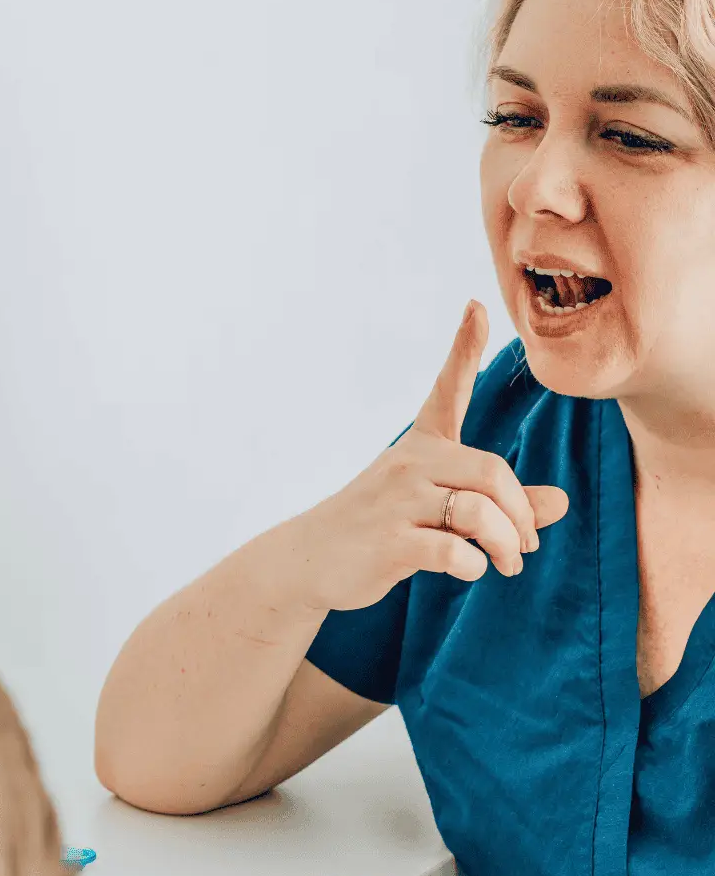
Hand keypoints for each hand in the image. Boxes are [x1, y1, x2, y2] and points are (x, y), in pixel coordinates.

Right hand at [287, 301, 568, 612]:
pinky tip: (468, 569)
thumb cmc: (381, 524)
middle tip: (524, 545)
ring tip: (506, 564)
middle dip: (521, 513)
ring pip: (479, 513)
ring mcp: (396, 502)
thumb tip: (562, 503)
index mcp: (421, 447)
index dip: (462, 348)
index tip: (475, 305)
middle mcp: (409, 465)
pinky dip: (473, 566)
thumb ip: (500, 504)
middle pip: (491, 472)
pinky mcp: (389, 542)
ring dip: (506, 545)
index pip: (446, 391)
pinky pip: (454, 551)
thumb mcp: (437, 507)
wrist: (312, 558)